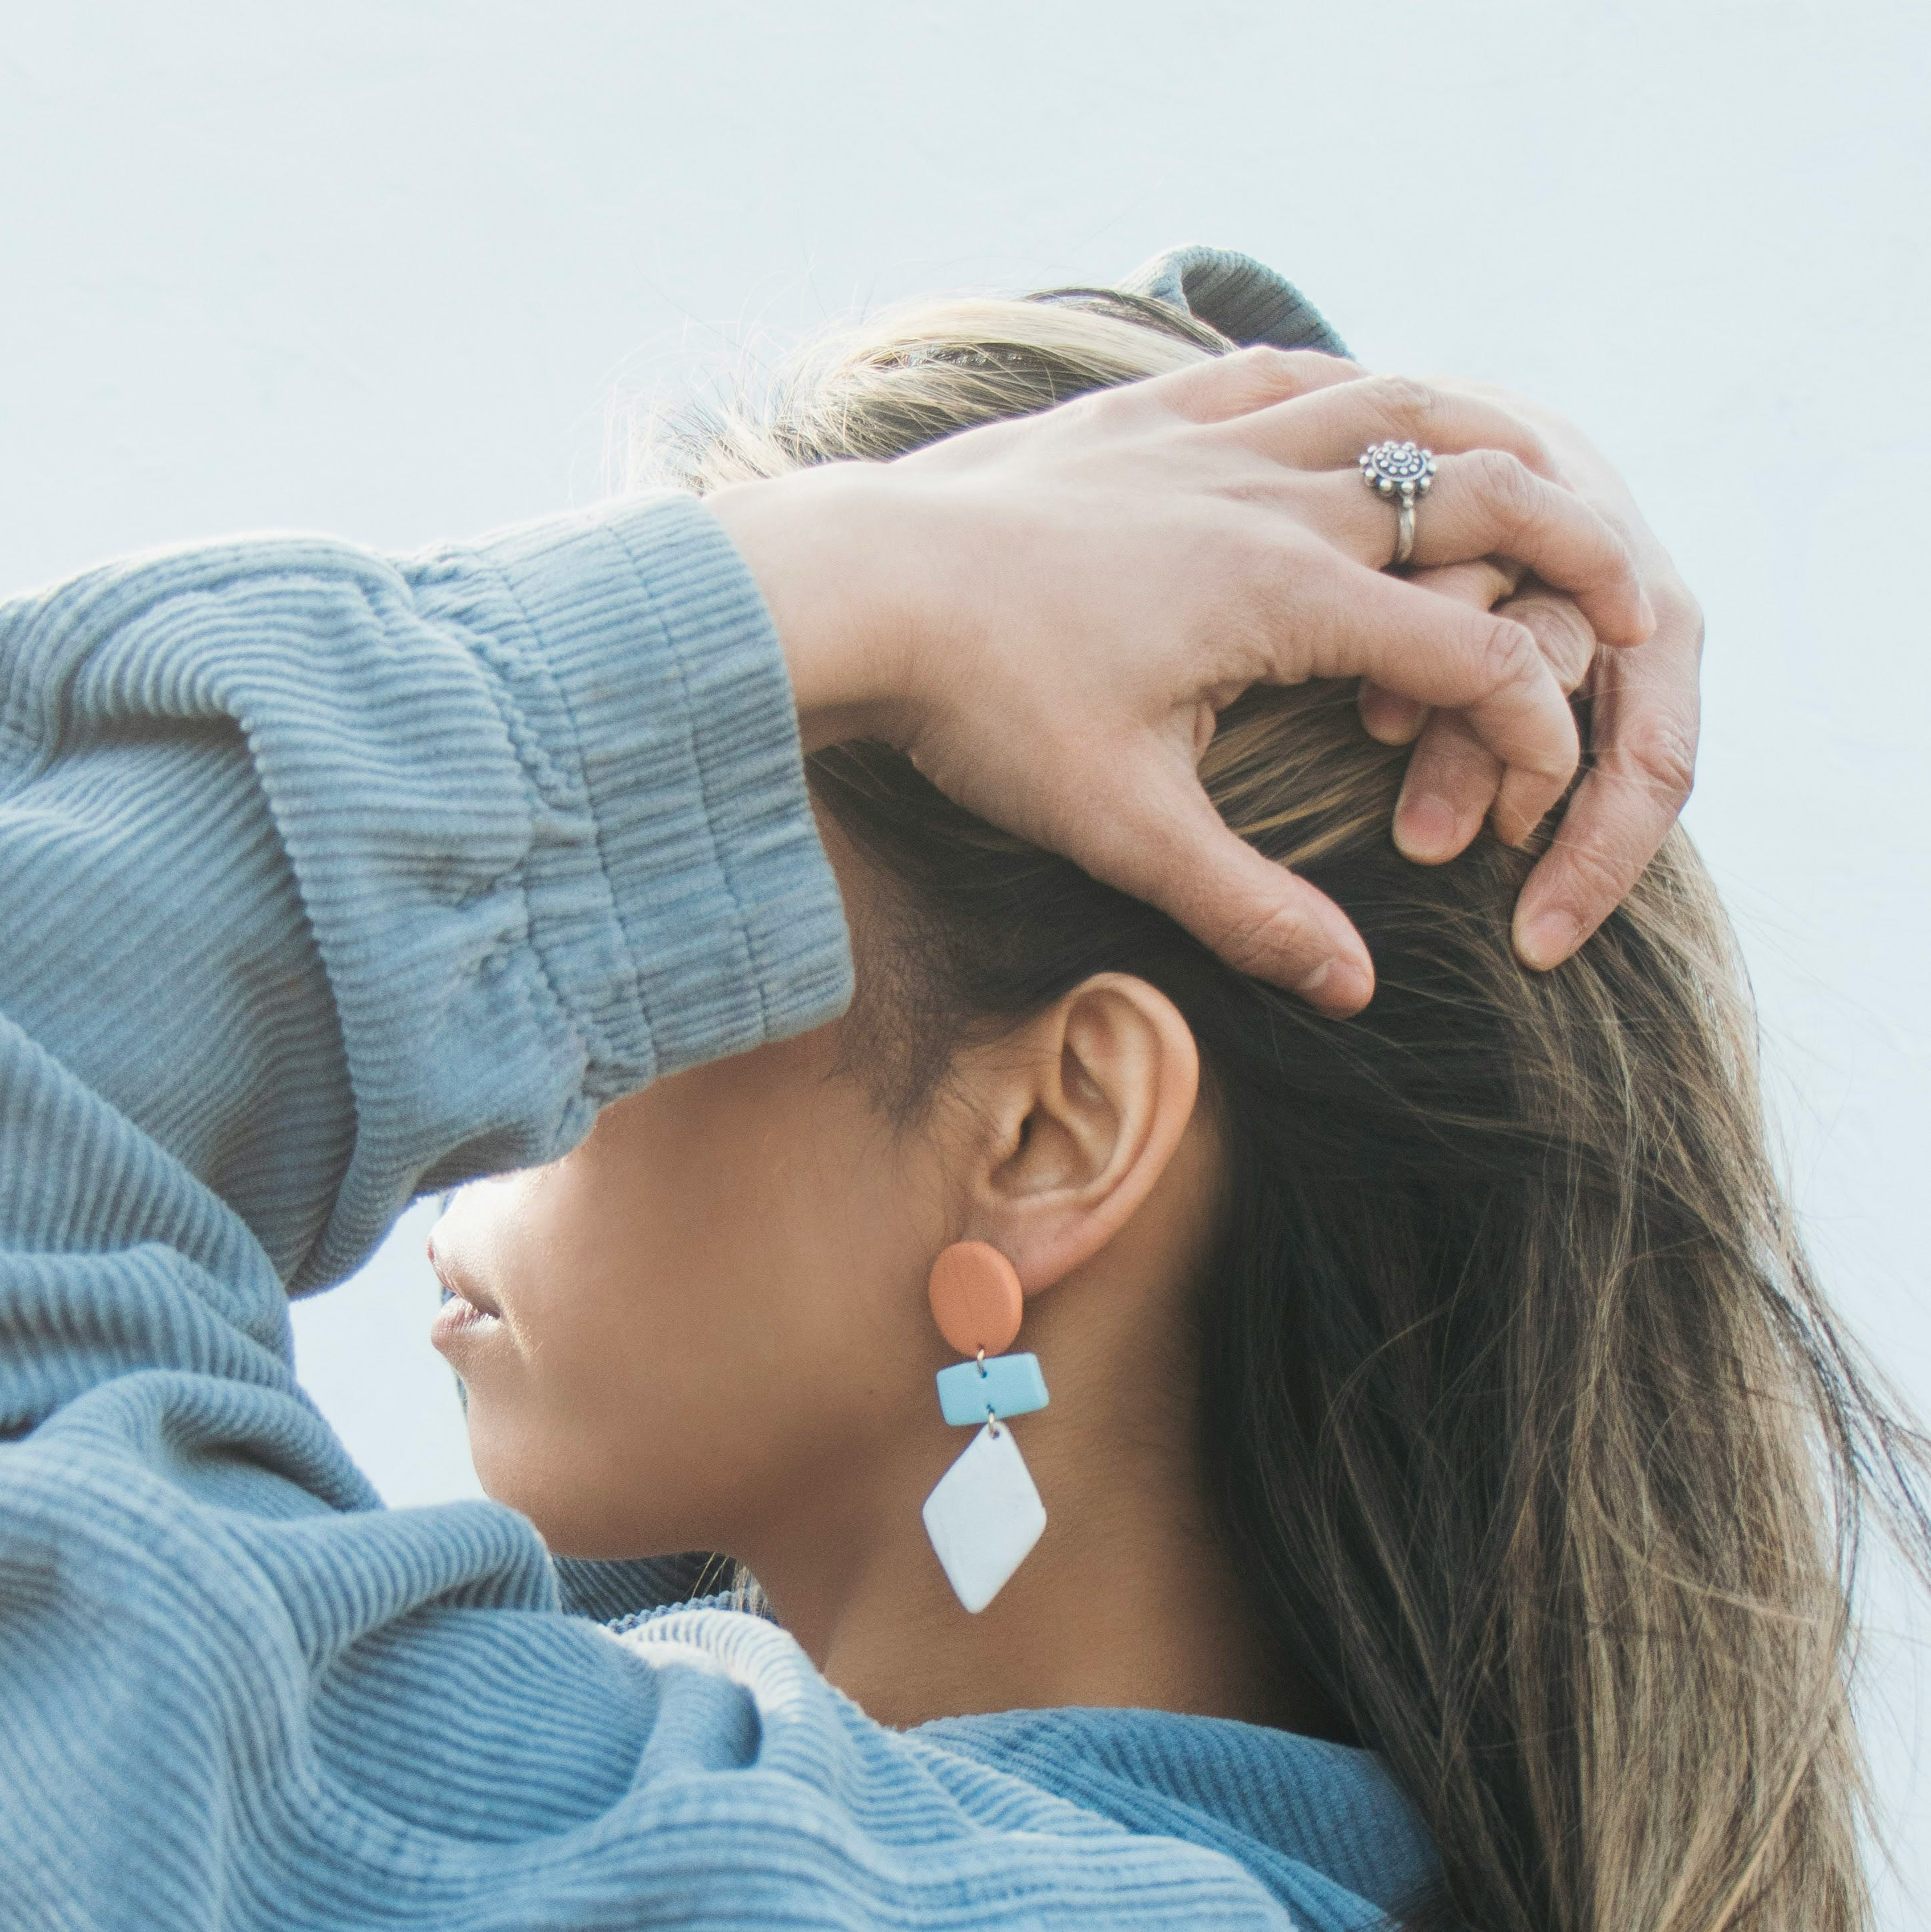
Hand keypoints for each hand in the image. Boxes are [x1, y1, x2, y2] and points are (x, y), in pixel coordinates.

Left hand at [706, 356, 1657, 1013]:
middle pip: (1473, 498)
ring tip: (1542, 478)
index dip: (1536, 717)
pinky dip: (1348, 396)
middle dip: (1571, 553)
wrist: (856, 587)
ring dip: (1480, 448)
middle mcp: (1271, 495)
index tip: (1557, 774)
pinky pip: (1282, 379)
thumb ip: (1251, 911)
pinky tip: (1359, 410)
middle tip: (1639, 596)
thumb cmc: (983, 710)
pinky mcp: (1146, 416)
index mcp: (1286, 594)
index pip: (1469, 649)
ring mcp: (1210, 439)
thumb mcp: (1122, 830)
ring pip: (1391, 410)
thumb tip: (1355, 990)